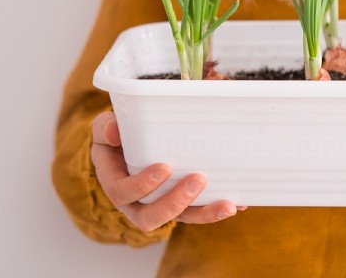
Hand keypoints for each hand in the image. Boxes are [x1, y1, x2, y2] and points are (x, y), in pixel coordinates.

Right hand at [90, 111, 246, 231]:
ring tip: (228, 204)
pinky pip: (198, 212)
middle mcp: (136, 202)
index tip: (164, 167)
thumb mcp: (105, 127)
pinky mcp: (181, 203)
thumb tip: (113, 130)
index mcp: (116, 183)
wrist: (131, 143)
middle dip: (175, 202)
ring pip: (180, 218)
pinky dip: (217, 209)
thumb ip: (105, 127)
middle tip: (197, 180)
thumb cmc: (118, 136)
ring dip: (204, 213)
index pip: (123, 192)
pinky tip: (239, 203)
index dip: (143, 185)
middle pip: (150, 217)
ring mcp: (161, 204)